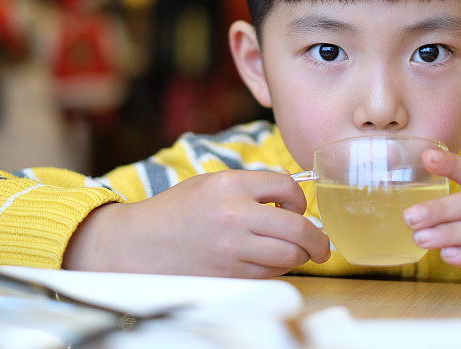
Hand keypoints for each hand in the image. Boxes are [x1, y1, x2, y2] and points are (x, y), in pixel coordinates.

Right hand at [63, 170, 330, 277]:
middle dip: (317, 239)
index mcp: (230, 186)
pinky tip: (268, 262)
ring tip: (292, 251)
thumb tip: (292, 192)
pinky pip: (270, 275)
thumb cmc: (177, 212)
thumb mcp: (212, 184)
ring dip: (298, 256)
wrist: (138, 246)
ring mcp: (232, 251)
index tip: (297, 207)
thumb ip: (252, 185)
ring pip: (288, 257)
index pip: (288, 188)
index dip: (300, 199)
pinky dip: (278, 270)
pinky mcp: (228, 277)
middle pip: (298, 229)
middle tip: (321, 244)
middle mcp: (234, 217)